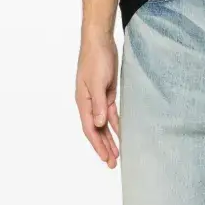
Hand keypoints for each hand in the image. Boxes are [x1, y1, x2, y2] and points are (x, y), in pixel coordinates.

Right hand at [76, 32, 119, 167]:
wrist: (99, 41)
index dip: (98, 145)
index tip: (106, 158)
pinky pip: (111, 114)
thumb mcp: (97, 82)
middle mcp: (89, 103)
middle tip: (112, 163)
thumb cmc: (96, 59)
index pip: (90, 129)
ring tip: (116, 154)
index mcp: (83, 102)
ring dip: (110, 139)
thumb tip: (99, 124)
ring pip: (104, 124)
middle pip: (96, 130)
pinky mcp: (106, 93)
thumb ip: (98, 104)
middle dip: (104, 147)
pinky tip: (121, 134)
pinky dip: (115, 125)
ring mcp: (97, 99)